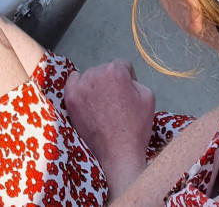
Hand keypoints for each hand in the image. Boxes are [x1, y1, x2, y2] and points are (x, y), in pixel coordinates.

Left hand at [65, 60, 155, 197]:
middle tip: (116, 102)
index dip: (128, 78)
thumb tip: (125, 79)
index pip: (122, 65)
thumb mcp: (148, 97)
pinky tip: (87, 100)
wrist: (119, 153)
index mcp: (116, 71)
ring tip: (102, 106)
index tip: (128, 92)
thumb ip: (135, 80)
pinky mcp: (70, 97)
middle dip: (111, 82)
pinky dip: (80, 87)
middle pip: (105, 70)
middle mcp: (96, 73)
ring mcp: (81, 85)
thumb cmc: (136, 127)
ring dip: (96, 85)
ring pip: (90, 76)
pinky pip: (73, 81)